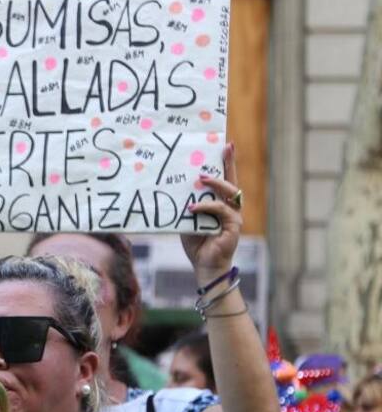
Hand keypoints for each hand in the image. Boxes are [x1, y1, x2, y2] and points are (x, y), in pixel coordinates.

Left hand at [182, 143, 241, 284]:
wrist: (204, 266)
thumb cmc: (197, 244)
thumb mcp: (188, 220)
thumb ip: (188, 205)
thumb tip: (177, 188)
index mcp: (222, 204)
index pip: (226, 180)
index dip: (227, 163)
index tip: (227, 145)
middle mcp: (232, 208)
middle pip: (233, 181)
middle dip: (230, 163)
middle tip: (225, 148)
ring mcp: (235, 217)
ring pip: (230, 193)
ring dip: (215, 184)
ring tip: (200, 179)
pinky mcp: (234, 226)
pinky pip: (221, 210)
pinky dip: (206, 207)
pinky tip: (192, 208)